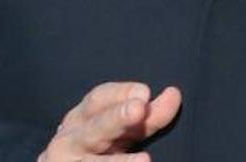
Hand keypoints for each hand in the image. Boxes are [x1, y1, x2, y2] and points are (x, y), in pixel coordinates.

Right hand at [37, 82, 181, 161]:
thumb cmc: (100, 146)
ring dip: (119, 161)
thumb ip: (148, 115)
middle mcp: (72, 139)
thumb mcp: (121, 129)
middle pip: (96, 127)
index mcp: (83, 118)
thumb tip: (173, 95)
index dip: (122, 93)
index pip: (99, 99)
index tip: (145, 91)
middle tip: (139, 110)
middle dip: (117, 117)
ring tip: (145, 160)